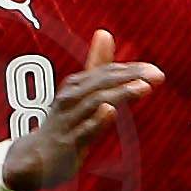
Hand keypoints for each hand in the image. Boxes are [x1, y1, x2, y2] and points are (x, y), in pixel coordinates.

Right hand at [1, 28, 161, 190]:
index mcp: (75, 85)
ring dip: (120, 93)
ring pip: (94, 102)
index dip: (131, 69)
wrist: (34, 157)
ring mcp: (68, 121)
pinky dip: (96, 120)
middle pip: (102, 82)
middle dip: (130, 76)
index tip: (153, 70)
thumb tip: (104, 33)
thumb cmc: (63, 122)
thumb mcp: (78, 92)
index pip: (106, 71)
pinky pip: (83, 130)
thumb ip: (95, 65)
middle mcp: (70, 99)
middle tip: (156, 75)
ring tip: (142, 87)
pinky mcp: (67, 143)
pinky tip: (110, 111)